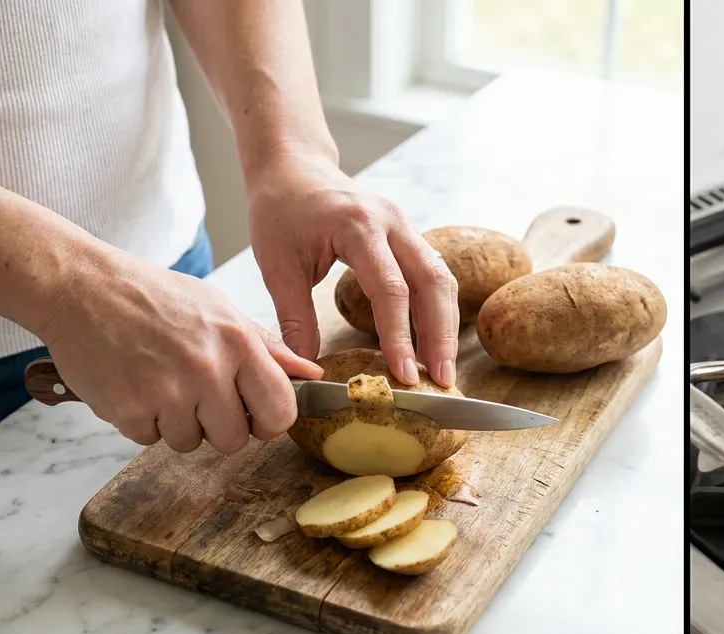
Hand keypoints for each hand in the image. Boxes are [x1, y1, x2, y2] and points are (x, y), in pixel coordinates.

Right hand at [40, 248, 322, 452]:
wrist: (80, 286)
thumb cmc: (153, 296)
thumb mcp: (219, 308)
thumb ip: (267, 347)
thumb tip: (311, 374)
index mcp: (237, 343)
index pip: (280, 411)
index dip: (269, 422)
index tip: (255, 415)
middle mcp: (206, 369)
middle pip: (234, 439)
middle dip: (219, 426)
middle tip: (197, 396)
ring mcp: (165, 392)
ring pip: (190, 443)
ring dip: (176, 423)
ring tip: (160, 382)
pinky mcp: (126, 409)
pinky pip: (149, 439)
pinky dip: (142, 421)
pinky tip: (134, 385)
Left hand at [245, 148, 458, 386]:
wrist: (293, 165)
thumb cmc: (280, 210)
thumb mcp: (276, 265)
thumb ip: (294, 318)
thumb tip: (306, 369)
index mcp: (357, 226)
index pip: (390, 289)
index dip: (400, 335)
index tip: (403, 375)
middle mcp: (392, 222)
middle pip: (433, 282)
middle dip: (441, 335)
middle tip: (441, 379)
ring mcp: (406, 225)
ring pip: (442, 279)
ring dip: (446, 325)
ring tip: (442, 368)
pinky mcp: (410, 234)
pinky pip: (435, 273)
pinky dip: (439, 309)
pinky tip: (435, 340)